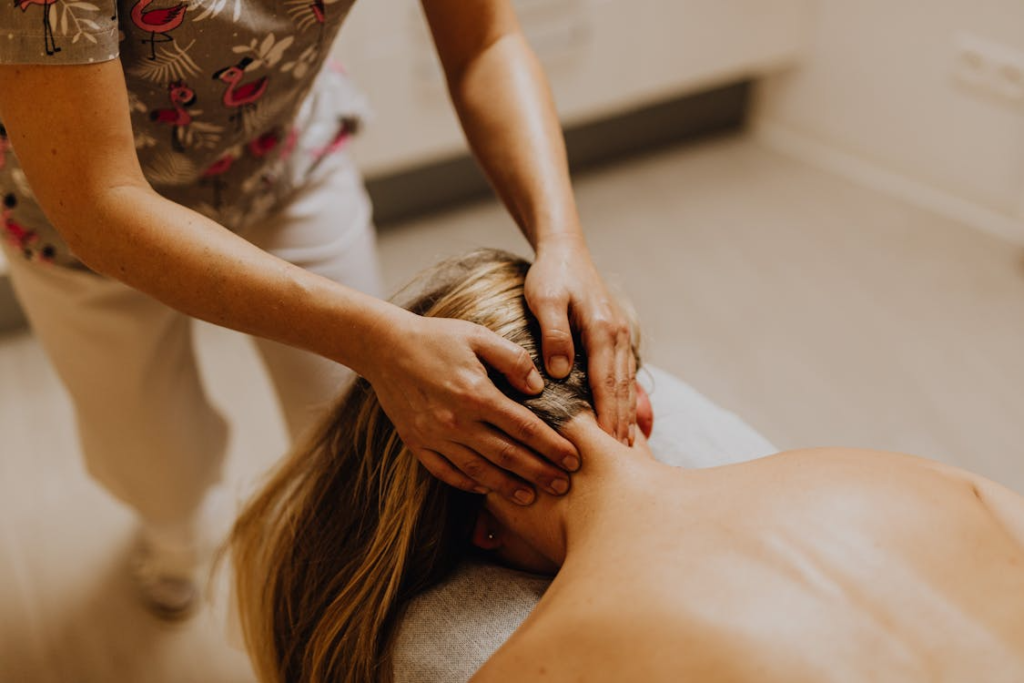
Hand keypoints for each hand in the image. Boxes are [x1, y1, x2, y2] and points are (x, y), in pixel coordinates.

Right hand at [364, 310, 578, 504]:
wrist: (384, 347)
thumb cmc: (437, 337)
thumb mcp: (478, 336)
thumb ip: (512, 359)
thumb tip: (538, 387)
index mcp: (476, 394)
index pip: (524, 427)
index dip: (552, 446)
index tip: (574, 458)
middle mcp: (456, 421)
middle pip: (507, 455)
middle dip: (539, 472)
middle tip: (564, 486)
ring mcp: (435, 436)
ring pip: (479, 470)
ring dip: (508, 486)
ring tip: (532, 497)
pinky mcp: (417, 443)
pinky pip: (446, 472)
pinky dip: (467, 483)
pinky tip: (486, 489)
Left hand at [524, 238, 636, 443]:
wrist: (565, 251)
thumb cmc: (551, 276)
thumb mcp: (545, 300)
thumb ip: (553, 334)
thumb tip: (560, 373)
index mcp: (602, 330)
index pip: (606, 384)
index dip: (607, 417)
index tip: (607, 448)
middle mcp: (616, 337)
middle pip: (621, 391)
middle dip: (622, 427)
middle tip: (621, 463)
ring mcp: (618, 338)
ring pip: (625, 386)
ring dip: (626, 418)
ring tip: (625, 451)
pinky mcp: (613, 340)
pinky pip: (622, 377)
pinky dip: (625, 401)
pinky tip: (625, 421)